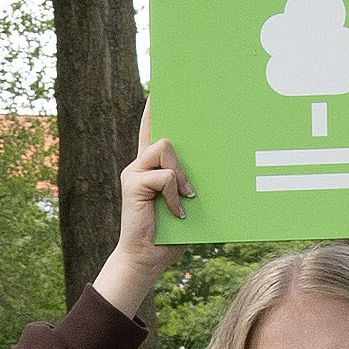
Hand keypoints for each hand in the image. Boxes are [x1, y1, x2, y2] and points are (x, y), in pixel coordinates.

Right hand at [87, 108, 186, 316]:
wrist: (147, 258)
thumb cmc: (171, 233)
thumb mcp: (186, 202)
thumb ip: (190, 181)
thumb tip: (215, 163)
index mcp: (152, 167)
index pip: (152, 130)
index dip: (153, 109)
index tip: (159, 90)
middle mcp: (140, 164)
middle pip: (164, 134)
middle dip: (176, 131)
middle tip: (190, 144)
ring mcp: (134, 172)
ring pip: (165, 148)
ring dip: (181, 175)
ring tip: (186, 198)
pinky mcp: (133, 183)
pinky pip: (165, 175)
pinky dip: (175, 194)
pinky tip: (177, 211)